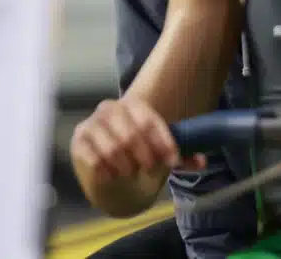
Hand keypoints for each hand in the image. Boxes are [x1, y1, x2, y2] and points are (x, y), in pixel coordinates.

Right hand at [70, 95, 205, 186]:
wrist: (108, 155)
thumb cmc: (138, 148)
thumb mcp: (160, 148)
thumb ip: (181, 154)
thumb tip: (202, 162)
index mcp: (134, 104)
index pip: (150, 122)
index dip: (163, 143)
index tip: (172, 161)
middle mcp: (111, 108)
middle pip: (131, 135)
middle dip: (145, 157)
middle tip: (150, 170)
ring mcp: (92, 123)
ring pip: (113, 148)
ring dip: (126, 166)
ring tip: (131, 173)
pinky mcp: (79, 140)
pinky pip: (93, 158)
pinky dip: (107, 171)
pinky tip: (113, 176)